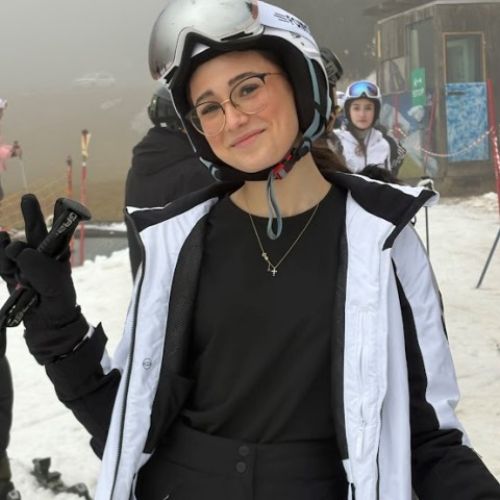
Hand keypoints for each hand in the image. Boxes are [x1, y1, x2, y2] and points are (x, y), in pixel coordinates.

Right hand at [3, 195, 87, 363]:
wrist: (46, 329)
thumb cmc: (58, 307)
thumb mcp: (56, 288)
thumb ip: (41, 269)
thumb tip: (21, 250)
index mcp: (59, 259)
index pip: (59, 234)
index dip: (60, 217)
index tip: (61, 201)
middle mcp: (43, 259)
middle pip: (36, 233)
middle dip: (32, 215)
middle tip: (28, 198)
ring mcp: (26, 267)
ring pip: (15, 249)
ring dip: (10, 246)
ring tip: (7, 246)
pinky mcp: (12, 276)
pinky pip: (2, 263)